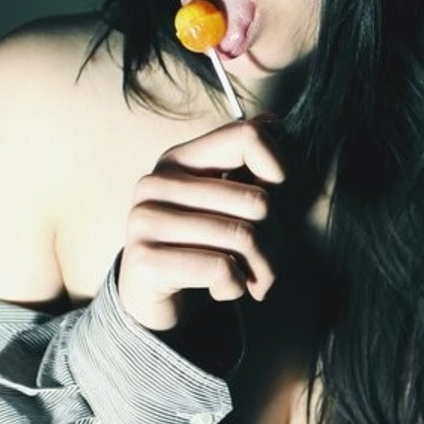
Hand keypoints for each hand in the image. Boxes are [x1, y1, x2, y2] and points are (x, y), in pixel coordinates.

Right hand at [118, 119, 284, 332]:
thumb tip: (273, 121)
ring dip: (262, 270)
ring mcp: (145, 222)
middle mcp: (155, 184)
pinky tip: (224, 289)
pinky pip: (221, 268)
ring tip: (252, 279)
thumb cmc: (197, 248)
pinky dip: (236, 287)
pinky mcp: (145, 262)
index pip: (246, 136)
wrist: (151, 302)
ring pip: (243, 237)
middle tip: (265, 259)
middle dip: (275, 240)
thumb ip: (246, 167)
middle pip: (257, 200)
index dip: (278, 169)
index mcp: (177, 160)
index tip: (274, 201)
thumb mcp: (223, 204)